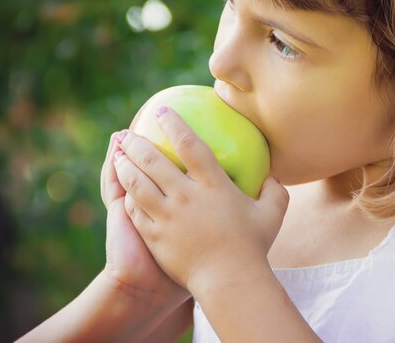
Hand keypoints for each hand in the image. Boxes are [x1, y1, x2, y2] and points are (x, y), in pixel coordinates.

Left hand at [113, 107, 288, 293]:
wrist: (230, 282)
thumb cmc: (252, 248)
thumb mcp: (272, 215)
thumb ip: (275, 192)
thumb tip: (275, 178)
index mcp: (213, 185)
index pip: (190, 145)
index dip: (174, 124)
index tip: (161, 111)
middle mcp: (187, 196)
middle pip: (154, 160)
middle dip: (137, 143)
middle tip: (128, 133)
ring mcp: (168, 216)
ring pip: (138, 184)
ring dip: (125, 166)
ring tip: (118, 156)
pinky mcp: (156, 236)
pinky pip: (137, 211)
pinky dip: (129, 198)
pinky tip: (125, 191)